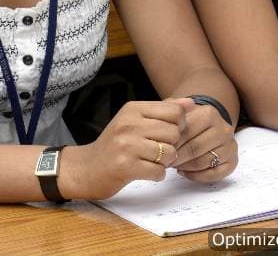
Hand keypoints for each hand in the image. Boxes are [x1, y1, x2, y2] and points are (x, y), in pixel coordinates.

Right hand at [65, 100, 185, 199]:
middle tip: (157, 150)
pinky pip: (159, 172)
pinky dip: (157, 175)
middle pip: (174, 133)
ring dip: (165, 162)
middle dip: (171, 145)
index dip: (179, 125)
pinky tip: (145, 171)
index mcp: (132, 109)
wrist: (86, 168)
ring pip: (169, 153)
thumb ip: (162, 110)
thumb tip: (191, 102)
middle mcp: (129, 124)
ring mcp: (126, 145)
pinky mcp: (126, 167)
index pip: (174, 111)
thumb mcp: (134, 120)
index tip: (167, 134)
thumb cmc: (115, 144)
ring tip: (151, 161)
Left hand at [168, 98, 236, 182]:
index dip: (171, 144)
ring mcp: (230, 146)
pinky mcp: (232, 161)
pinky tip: (185, 172)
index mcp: (209, 114)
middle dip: (176, 157)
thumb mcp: (178, 110)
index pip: (186, 132)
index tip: (159, 150)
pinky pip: (214, 174)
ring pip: (203, 162)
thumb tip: (170, 112)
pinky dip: (197, 176)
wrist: (207, 124)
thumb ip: (170, 108)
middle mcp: (223, 129)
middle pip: (195, 149)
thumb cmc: (188, 119)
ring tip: (173, 164)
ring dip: (185, 167)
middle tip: (164, 161)